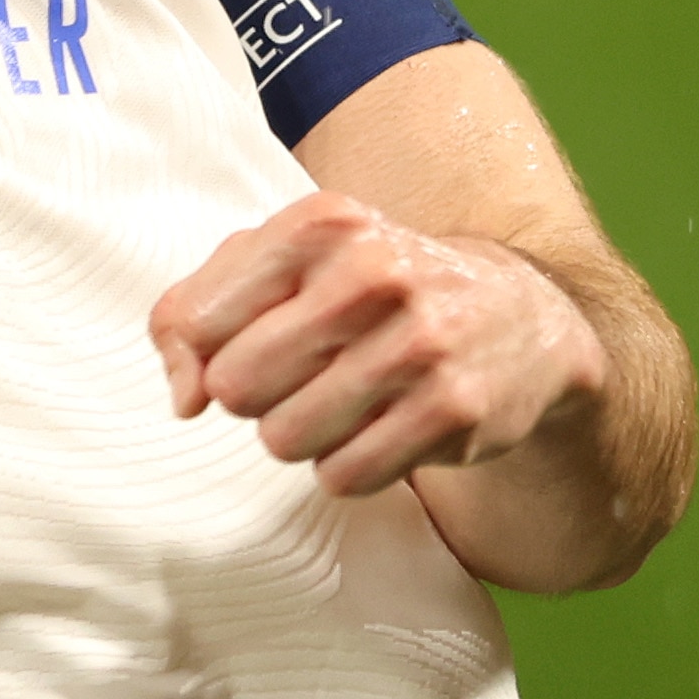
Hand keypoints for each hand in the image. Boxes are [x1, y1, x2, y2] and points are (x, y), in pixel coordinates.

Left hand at [150, 191, 609, 499]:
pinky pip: (345, 475)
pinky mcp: (456, 409)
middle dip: (253, 396)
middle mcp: (374, 273)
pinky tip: (379, 427)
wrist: (515, 316)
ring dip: (299, 434)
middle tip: (299, 375)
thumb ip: (194, 312)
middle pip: (236, 387)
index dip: (203, 352)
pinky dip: (347, 466)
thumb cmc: (367, 289)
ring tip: (339, 400)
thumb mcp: (281, 264)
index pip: (197, 321)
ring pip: (285, 438)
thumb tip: (183, 398)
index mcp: (321, 224)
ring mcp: (422, 342)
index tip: (238, 346)